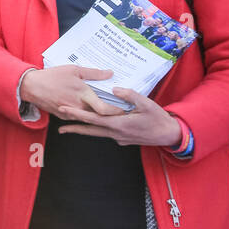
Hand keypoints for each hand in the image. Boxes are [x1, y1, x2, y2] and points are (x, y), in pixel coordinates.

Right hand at [19, 65, 121, 117]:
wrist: (31, 86)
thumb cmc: (52, 76)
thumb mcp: (74, 70)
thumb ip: (93, 73)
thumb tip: (110, 73)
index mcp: (83, 94)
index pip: (104, 109)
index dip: (116, 111)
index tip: (123, 109)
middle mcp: (78, 106)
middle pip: (99, 116)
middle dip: (110, 114)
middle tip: (121, 111)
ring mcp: (70, 113)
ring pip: (89, 118)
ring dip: (98, 115)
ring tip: (107, 111)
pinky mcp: (63, 116)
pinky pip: (78, 117)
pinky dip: (85, 114)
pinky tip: (89, 109)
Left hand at [57, 88, 183, 147]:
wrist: (169, 135)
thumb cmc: (158, 119)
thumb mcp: (146, 104)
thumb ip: (130, 95)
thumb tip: (115, 89)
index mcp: (118, 124)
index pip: (93, 119)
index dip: (77, 114)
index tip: (63, 109)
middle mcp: (115, 133)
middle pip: (90, 130)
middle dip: (74, 127)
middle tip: (59, 126)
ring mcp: (118, 138)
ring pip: (97, 133)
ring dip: (84, 130)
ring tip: (70, 127)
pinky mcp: (122, 139)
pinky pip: (107, 134)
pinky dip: (98, 129)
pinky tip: (95, 125)